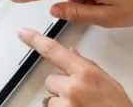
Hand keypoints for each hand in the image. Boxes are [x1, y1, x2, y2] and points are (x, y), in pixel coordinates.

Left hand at [18, 28, 132, 106]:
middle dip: (61, 84)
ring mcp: (66, 103)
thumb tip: (72, 53)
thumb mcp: (108, 82)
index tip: (24, 33)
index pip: (55, 51)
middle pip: (51, 78)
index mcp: (86, 73)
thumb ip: (88, 66)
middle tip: (79, 94)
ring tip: (80, 105)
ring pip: (50, 96)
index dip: (36, 40)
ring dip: (61, 99)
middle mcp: (73, 87)